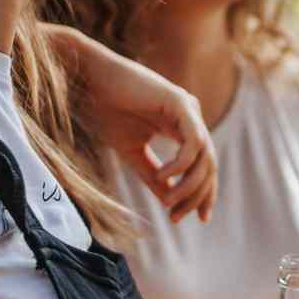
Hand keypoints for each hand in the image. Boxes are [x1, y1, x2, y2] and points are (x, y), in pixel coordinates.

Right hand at [46, 24, 217, 223]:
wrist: (89, 80)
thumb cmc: (106, 112)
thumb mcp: (134, 153)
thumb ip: (155, 176)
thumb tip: (171, 202)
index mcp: (182, 129)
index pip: (203, 166)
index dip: (202, 194)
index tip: (190, 218)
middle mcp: (191, 118)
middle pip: (209, 165)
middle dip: (197, 195)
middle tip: (176, 217)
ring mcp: (189, 109)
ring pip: (205, 157)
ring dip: (188, 186)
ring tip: (167, 202)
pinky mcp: (181, 102)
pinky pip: (193, 142)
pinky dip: (180, 164)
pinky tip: (162, 176)